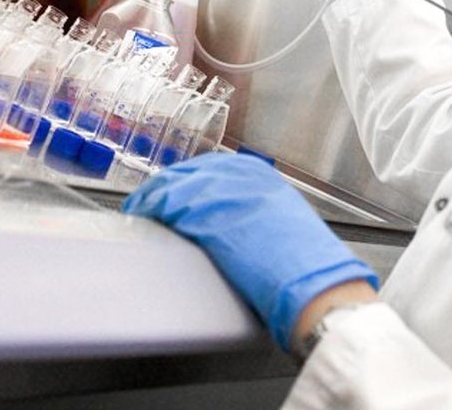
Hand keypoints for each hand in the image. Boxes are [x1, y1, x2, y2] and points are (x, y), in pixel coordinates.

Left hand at [122, 152, 378, 350]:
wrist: (312, 283)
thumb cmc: (302, 262)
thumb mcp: (280, 217)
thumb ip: (251, 208)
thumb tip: (226, 214)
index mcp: (258, 174)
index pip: (206, 168)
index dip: (182, 182)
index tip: (168, 194)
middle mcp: (239, 175)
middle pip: (186, 173)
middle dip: (163, 189)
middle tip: (146, 205)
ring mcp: (223, 191)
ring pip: (172, 186)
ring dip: (152, 200)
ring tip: (140, 212)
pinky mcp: (207, 215)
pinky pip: (168, 205)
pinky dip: (151, 209)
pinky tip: (142, 217)